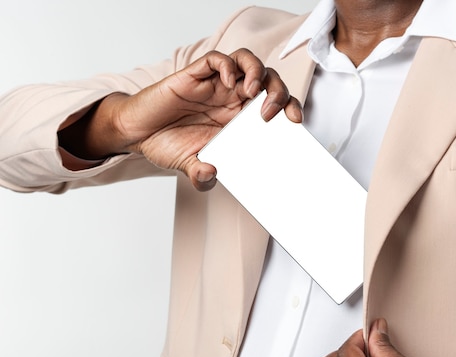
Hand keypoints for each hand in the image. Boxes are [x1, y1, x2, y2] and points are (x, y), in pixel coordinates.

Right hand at [60, 48, 301, 190]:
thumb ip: (201, 175)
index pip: (274, 105)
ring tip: (253, 92)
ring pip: (248, 63)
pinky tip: (229, 82)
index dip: (289, 109)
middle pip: (268, 81)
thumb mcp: (187, 165)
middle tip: (272, 113)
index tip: (295, 123)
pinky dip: (228, 66)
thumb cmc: (166, 143)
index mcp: (237, 118)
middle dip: (279, 92)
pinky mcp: (194, 74)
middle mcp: (230, 98)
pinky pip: (218, 59)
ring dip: (258, 73)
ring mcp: (214, 84)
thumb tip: (212, 176)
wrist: (136, 132)